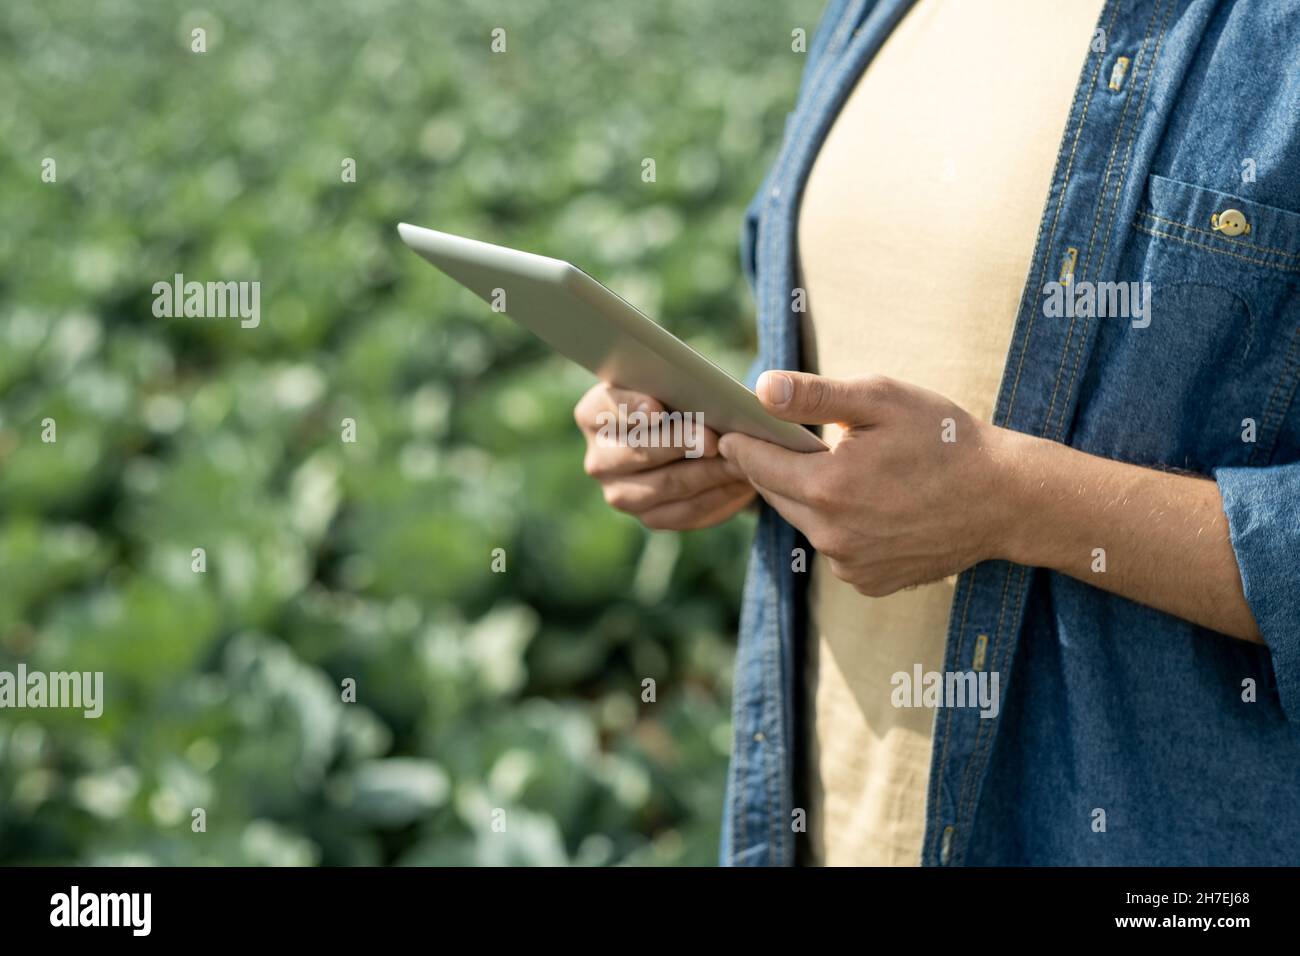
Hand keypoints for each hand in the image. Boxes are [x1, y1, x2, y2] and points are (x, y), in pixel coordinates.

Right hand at [574, 383, 756, 529]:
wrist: (691, 438)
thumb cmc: (679, 400)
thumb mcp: (673, 384)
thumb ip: (676, 385)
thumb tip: (704, 397)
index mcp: (593, 415)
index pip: (605, 409)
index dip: (631, 408)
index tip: (657, 408)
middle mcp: (599, 458)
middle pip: (637, 452)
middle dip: (680, 443)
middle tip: (713, 439)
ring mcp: (620, 493)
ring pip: (665, 485)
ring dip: (707, 472)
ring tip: (738, 460)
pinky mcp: (649, 517)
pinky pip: (684, 512)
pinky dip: (716, 495)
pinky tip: (739, 481)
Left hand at [717, 370, 1011, 595]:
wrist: (1005, 498)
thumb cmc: (944, 438)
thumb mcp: (881, 400)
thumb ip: (814, 395)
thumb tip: (759, 389)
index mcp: (827, 487)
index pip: (757, 464)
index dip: (741, 442)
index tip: (729, 429)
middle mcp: (831, 536)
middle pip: (776, 496)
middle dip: (773, 468)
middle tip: (777, 440)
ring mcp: (849, 565)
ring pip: (805, 523)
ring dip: (808, 497)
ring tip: (833, 467)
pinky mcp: (868, 582)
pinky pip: (834, 548)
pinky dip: (838, 525)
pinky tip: (867, 503)